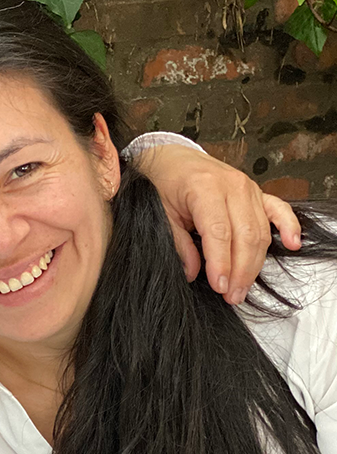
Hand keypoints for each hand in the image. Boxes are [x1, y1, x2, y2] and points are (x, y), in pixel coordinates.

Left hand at [135, 144, 301, 303]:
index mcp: (204, 188)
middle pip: (245, 235)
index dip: (221, 262)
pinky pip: (279, 210)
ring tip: (243, 287)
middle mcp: (232, 186)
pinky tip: (292, 244)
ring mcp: (249, 188)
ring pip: (260, 231)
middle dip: (240, 270)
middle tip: (232, 295)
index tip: (219, 286)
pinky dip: (289, 227)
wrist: (173, 158)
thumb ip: (177, 242)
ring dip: (256, 263)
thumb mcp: (160, 212)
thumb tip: (192, 271)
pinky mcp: (258, 192)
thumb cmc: (164, 183)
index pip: (219, 232)